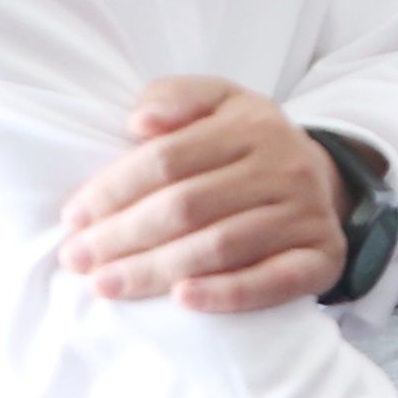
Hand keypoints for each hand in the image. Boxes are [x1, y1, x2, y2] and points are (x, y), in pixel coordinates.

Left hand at [57, 79, 343, 312]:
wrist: (323, 180)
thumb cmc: (247, 146)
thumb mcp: (218, 102)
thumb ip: (175, 97)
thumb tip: (141, 123)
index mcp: (253, 126)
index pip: (167, 160)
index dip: (113, 191)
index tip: (73, 218)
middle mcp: (287, 167)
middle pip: (187, 206)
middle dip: (122, 236)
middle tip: (77, 259)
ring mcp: (308, 214)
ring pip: (220, 245)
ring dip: (155, 270)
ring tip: (106, 284)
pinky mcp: (324, 257)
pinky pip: (275, 280)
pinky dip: (228, 293)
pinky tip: (183, 299)